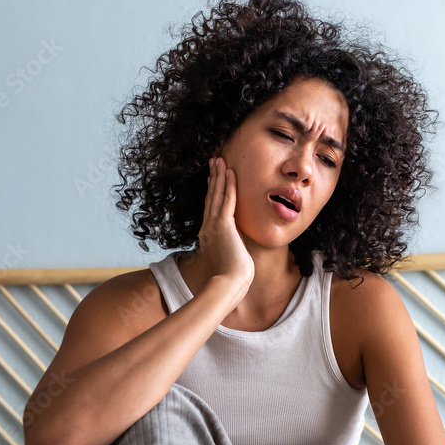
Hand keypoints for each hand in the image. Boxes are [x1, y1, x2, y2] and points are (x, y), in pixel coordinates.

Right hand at [193, 157, 254, 286]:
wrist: (228, 284)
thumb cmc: (231, 279)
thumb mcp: (229, 260)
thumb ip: (230, 250)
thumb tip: (236, 249)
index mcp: (208, 237)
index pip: (210, 209)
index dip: (211, 192)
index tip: (212, 180)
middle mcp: (207, 228)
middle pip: (210, 198)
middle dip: (213, 179)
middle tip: (214, 162)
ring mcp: (214, 226)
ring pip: (216, 195)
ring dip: (219, 176)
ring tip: (220, 160)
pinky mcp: (223, 225)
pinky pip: (227, 200)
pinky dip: (228, 185)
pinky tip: (230, 172)